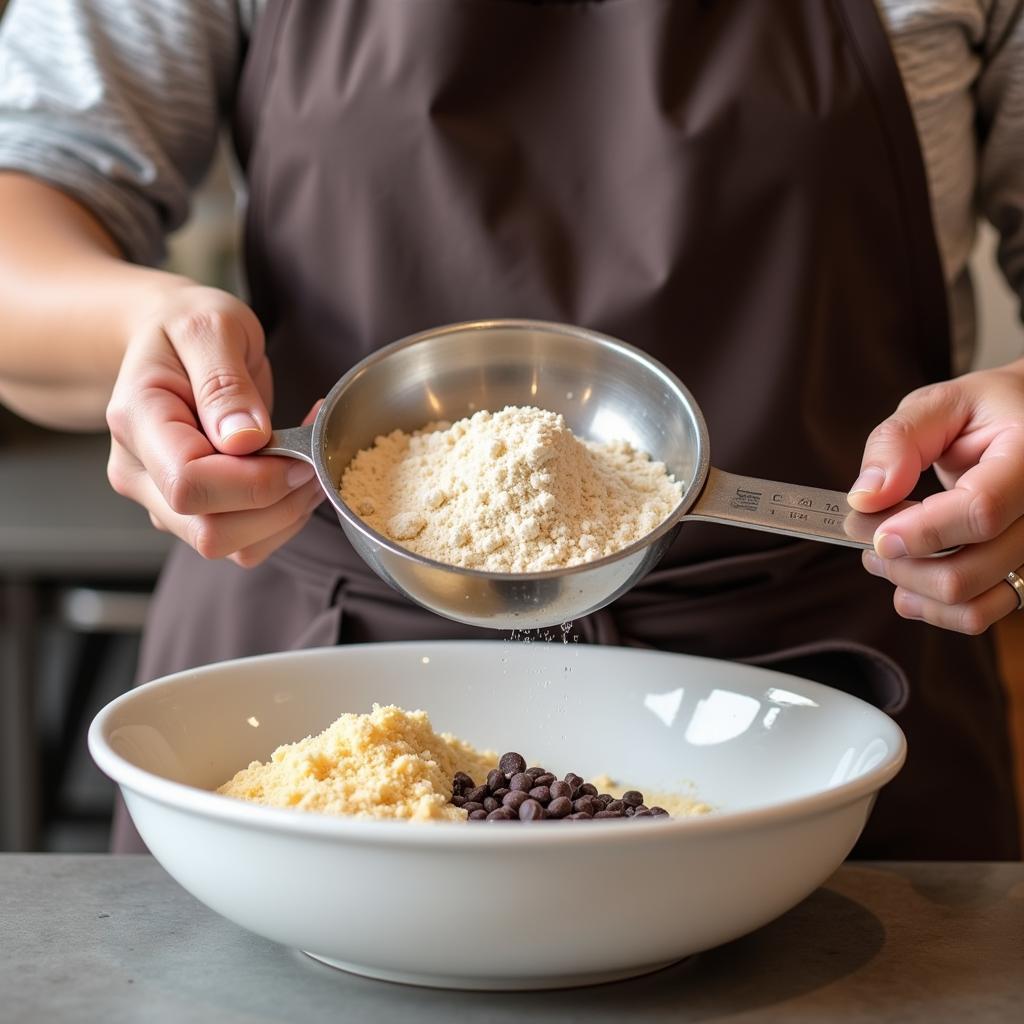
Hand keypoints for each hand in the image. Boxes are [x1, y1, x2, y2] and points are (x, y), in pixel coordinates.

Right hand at [106, 282, 323, 566]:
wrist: (171, 338)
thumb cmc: (188, 326)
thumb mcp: (212, 327)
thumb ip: (226, 383)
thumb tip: (245, 440)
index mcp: (138, 421)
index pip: (189, 485)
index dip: (255, 481)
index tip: (298, 451)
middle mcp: (140, 472)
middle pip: (211, 531)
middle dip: (279, 505)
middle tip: (314, 458)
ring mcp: (162, 500)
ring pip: (232, 547)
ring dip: (286, 516)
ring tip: (310, 463)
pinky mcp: (193, 512)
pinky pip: (245, 542)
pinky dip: (283, 518)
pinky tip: (296, 475)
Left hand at [846, 361, 1023, 632]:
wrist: (1023, 428)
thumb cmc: (981, 413)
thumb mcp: (937, 406)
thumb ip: (897, 443)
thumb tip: (865, 498)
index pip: (981, 510)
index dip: (919, 529)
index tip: (874, 528)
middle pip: (969, 570)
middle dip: (899, 560)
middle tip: (863, 531)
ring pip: (972, 604)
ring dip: (911, 587)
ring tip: (881, 554)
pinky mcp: (1023, 574)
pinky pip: (979, 614)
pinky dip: (932, 607)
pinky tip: (907, 580)